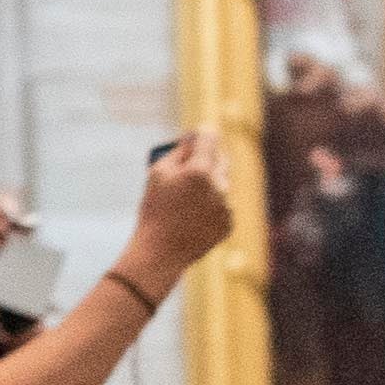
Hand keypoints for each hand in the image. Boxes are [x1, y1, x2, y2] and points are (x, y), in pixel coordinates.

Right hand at [122, 131, 236, 296]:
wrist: (161, 251)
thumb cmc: (155, 209)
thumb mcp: (158, 173)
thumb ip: (179, 151)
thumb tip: (194, 137)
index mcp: (200, 170)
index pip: (210, 139)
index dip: (204, 133)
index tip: (202, 132)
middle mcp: (219, 186)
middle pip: (221, 159)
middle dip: (209, 157)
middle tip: (194, 160)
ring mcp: (227, 206)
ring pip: (222, 184)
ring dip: (209, 184)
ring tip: (185, 199)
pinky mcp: (229, 223)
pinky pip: (223, 205)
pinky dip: (211, 206)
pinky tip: (192, 217)